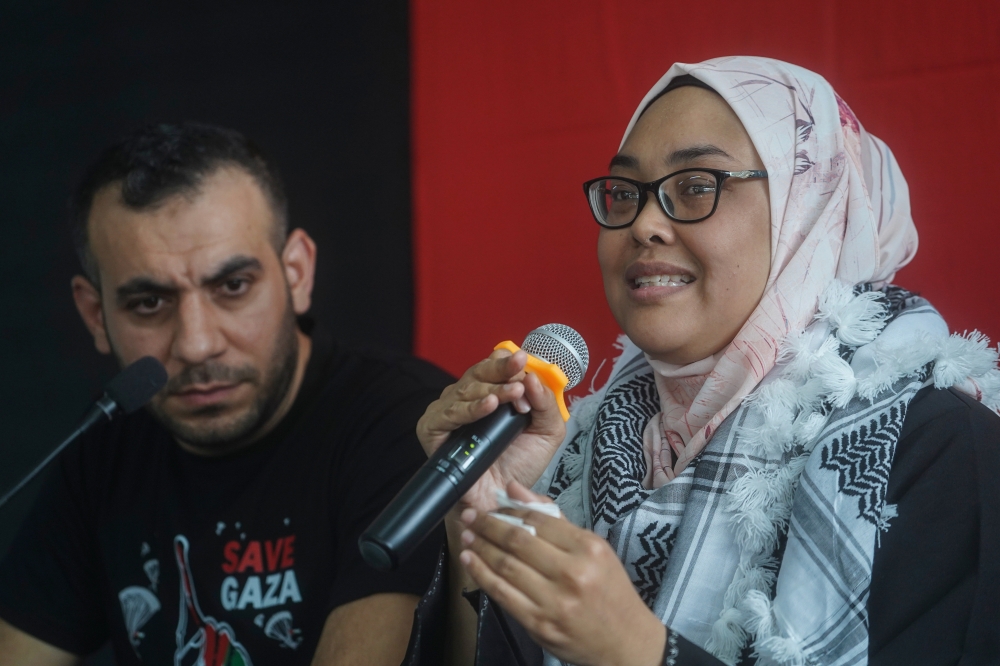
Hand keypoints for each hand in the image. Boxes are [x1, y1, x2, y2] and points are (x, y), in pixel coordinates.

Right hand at [416, 350, 566, 514]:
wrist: (499, 501)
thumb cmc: (518, 467)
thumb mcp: (546, 433)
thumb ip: (546, 405)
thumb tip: (533, 377)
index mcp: (491, 393)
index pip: (495, 366)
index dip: (511, 365)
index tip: (527, 363)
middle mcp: (468, 398)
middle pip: (480, 370)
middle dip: (502, 368)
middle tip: (520, 366)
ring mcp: (448, 411)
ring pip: (467, 388)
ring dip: (494, 388)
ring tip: (514, 393)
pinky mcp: (432, 428)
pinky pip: (451, 412)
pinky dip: (471, 408)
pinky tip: (490, 405)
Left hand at [458, 482, 665, 665]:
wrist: (626, 642)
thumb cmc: (610, 591)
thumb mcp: (595, 549)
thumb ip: (554, 518)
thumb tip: (515, 489)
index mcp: (588, 549)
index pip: (538, 520)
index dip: (509, 510)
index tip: (492, 506)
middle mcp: (572, 573)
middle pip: (518, 541)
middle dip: (487, 525)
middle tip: (470, 516)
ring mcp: (554, 601)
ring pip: (505, 566)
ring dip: (480, 548)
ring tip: (467, 535)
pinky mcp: (539, 624)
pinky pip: (502, 594)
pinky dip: (481, 574)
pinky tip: (470, 561)